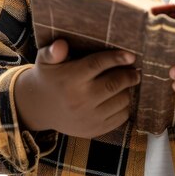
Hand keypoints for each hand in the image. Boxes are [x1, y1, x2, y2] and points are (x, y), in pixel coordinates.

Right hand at [13, 38, 140, 137]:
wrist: (39, 108)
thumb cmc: (49, 77)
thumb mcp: (46, 61)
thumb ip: (53, 51)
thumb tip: (61, 44)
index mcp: (69, 79)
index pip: (98, 64)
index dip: (117, 58)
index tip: (131, 55)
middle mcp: (79, 100)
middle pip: (114, 84)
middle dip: (129, 76)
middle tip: (135, 70)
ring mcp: (88, 118)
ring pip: (120, 101)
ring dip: (128, 90)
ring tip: (126, 83)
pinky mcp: (94, 131)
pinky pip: (120, 118)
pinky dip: (125, 106)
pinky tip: (120, 97)